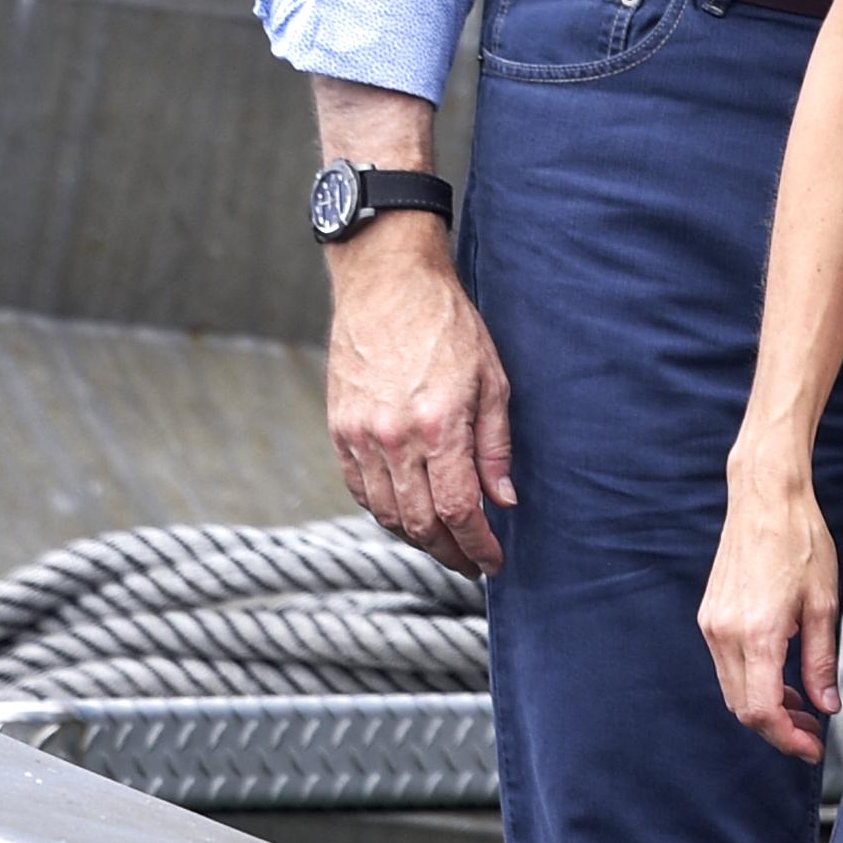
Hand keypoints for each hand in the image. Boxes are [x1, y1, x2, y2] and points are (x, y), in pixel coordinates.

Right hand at [325, 222, 512, 574]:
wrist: (387, 281)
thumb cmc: (447, 324)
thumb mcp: (491, 379)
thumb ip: (495, 447)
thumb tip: (503, 500)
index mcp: (438, 425)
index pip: (459, 510)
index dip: (479, 546)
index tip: (493, 561)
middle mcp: (393, 437)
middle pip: (420, 523)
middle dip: (449, 552)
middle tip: (470, 561)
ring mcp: (360, 434)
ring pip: (386, 512)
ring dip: (415, 536)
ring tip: (441, 540)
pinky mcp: (339, 427)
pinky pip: (358, 488)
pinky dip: (382, 510)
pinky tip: (404, 512)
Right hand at [699, 463, 842, 762]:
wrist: (764, 498)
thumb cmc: (800, 541)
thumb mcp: (824, 604)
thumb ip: (821, 661)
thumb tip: (826, 704)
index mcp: (757, 634)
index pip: (762, 711)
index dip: (787, 739)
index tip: (813, 748)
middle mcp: (725, 633)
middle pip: (743, 708)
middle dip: (778, 729)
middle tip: (813, 732)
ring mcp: (712, 624)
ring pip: (733, 690)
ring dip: (765, 707)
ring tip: (802, 706)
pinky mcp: (710, 615)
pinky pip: (727, 666)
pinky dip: (752, 683)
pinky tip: (780, 676)